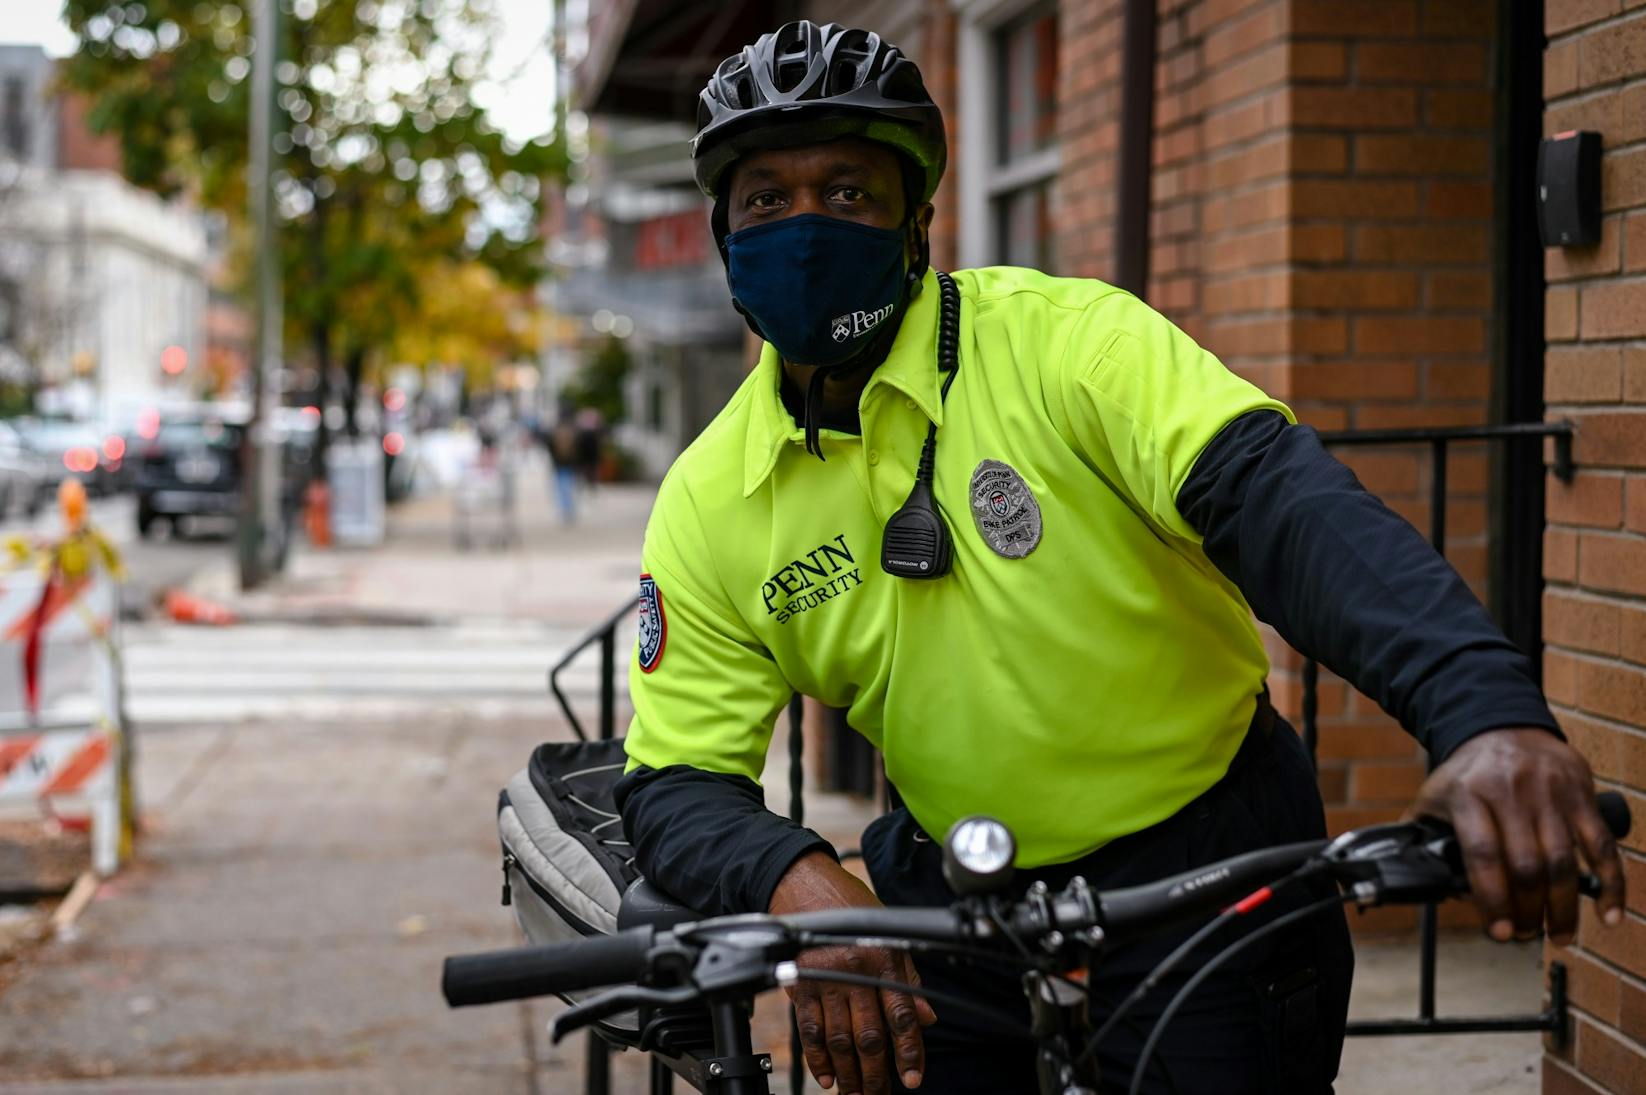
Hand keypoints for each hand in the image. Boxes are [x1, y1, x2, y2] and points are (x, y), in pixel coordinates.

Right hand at [769, 852, 937, 1092]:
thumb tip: (927, 1017)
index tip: (913, 1078)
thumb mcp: (888, 934)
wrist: (802, 882)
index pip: (902, 1014)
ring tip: (854, 1094)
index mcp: (884, 958)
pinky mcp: (800, 984)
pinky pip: (810, 1029)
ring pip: (839, 1038)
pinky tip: (827, 1076)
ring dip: (848, 1073)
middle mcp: (856, 970)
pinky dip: (818, 1057)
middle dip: (876, 1074)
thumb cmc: (849, 905)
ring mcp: (825, 979)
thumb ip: (907, 978)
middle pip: (869, 1035)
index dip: (909, 1051)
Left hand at [1410, 728, 1625, 943]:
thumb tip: (1416, 876)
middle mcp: (1511, 792)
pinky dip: (1611, 883)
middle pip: (1526, 864)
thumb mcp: (1435, 795)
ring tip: (1558, 934)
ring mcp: (1550, 793)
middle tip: (1525, 935)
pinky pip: (1601, 845)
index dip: (1491, 898)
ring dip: (1563, 907)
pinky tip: (1609, 914)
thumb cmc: (1467, 774)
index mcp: (1469, 794)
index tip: (1498, 931)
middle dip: (1527, 909)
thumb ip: (1422, 834)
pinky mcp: (1581, 795)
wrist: (1503, 726)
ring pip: (1563, 860)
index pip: (1482, 854)